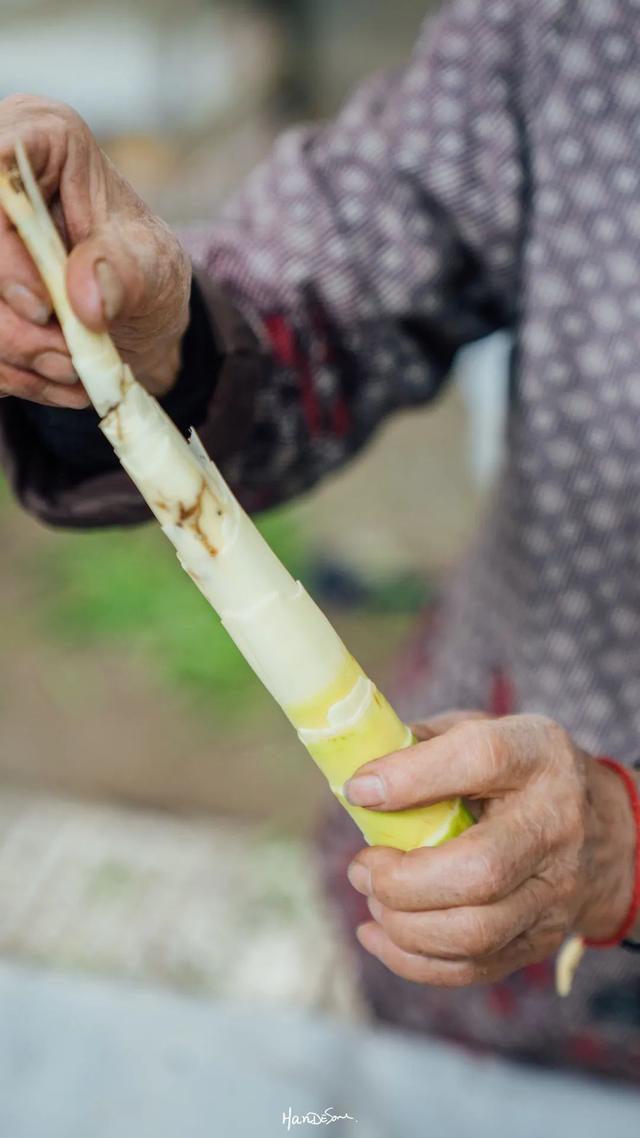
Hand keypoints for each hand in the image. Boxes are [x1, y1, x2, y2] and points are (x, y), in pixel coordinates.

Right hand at [0, 94, 190, 407]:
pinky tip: (52, 378)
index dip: (1, 247)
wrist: (136, 317)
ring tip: (72, 369)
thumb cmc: (144, 269)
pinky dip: (10, 373)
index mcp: (39, 137)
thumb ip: (125, 273)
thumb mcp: (154, 268)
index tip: (40, 306)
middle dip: (12, 325)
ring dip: (15, 355)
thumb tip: (86, 297)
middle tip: (67, 356)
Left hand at [344, 713, 636, 986]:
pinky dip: (413, 960)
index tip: (360, 791)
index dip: (412, 777)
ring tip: (373, 898)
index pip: (481, 759)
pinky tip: (380, 933)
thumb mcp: (480, 732)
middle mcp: (555, 824)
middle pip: (479, 870)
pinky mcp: (541, 939)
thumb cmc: (515, 775)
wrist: (600, 831)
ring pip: (474, 932)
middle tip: (362, 868)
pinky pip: (472, 967)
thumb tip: (355, 776)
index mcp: (536, 755)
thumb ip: (420, 745)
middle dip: (402, 880)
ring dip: (403, 924)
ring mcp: (553, 890)